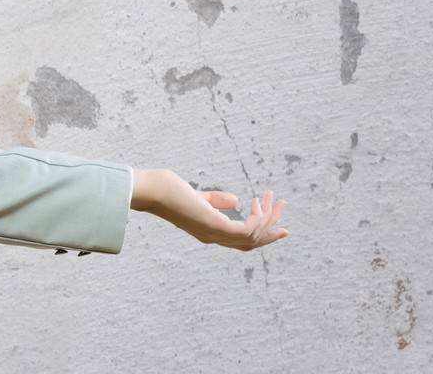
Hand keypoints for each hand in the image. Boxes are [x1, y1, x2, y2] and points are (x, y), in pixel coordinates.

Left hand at [136, 170, 289, 250]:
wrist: (149, 190)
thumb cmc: (167, 191)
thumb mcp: (196, 196)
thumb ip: (214, 200)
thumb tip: (236, 201)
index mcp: (210, 232)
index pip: (242, 240)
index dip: (262, 234)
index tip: (277, 222)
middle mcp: (215, 237)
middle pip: (252, 241)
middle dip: (271, 228)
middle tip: (283, 207)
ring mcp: (215, 233)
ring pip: (252, 236)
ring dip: (268, 218)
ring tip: (274, 198)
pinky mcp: (214, 225)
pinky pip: (246, 230)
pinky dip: (257, 219)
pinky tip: (257, 202)